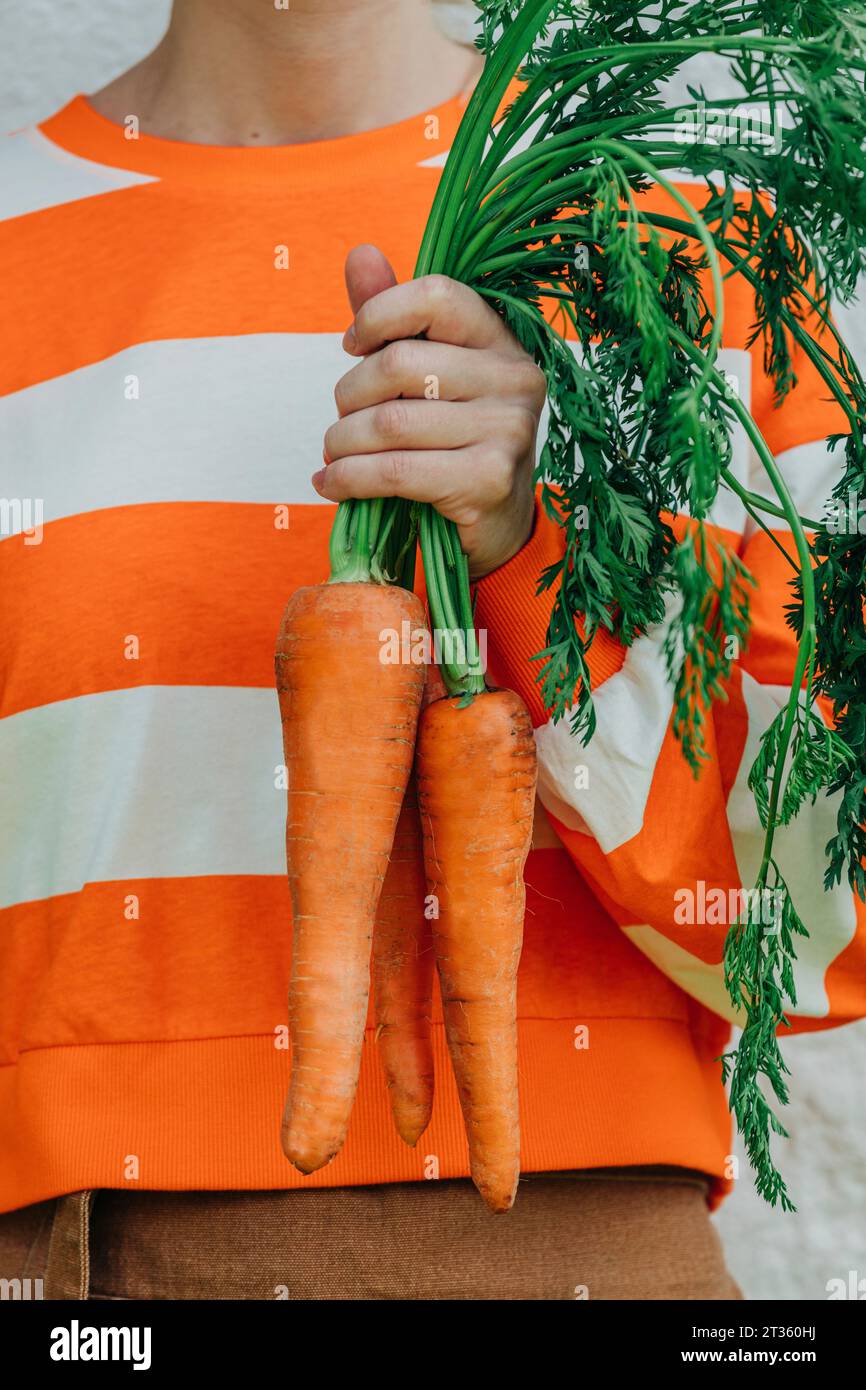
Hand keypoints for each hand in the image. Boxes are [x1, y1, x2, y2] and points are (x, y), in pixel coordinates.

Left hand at [314, 245, 545, 578]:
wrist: (495, 526)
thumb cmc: (452, 442)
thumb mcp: (426, 378)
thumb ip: (394, 320)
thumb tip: (360, 254)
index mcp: (500, 341)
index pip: (436, 295)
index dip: (379, 314)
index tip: (352, 346)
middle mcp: (515, 378)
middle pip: (401, 364)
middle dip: (350, 396)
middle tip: (341, 423)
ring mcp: (508, 430)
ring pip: (390, 423)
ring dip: (342, 444)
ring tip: (333, 457)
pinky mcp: (489, 480)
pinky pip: (395, 471)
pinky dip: (349, 479)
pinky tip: (333, 485)